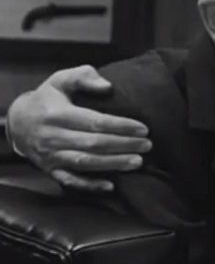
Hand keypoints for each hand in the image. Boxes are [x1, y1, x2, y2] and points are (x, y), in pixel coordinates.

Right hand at [6, 65, 151, 190]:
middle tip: (148, 145)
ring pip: (86, 163)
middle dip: (124, 145)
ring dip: (114, 164)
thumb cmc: (48, 98)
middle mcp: (53, 137)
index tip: (143, 128)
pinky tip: (111, 186)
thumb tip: (108, 86)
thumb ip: (84, 77)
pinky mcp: (51, 170)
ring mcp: (51, 156)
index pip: (95, 122)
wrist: (18, 122)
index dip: (121, 126)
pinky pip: (71, 181)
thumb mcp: (61, 80)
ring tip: (138, 162)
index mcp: (58, 114)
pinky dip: (90, 185)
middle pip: (94, 144)